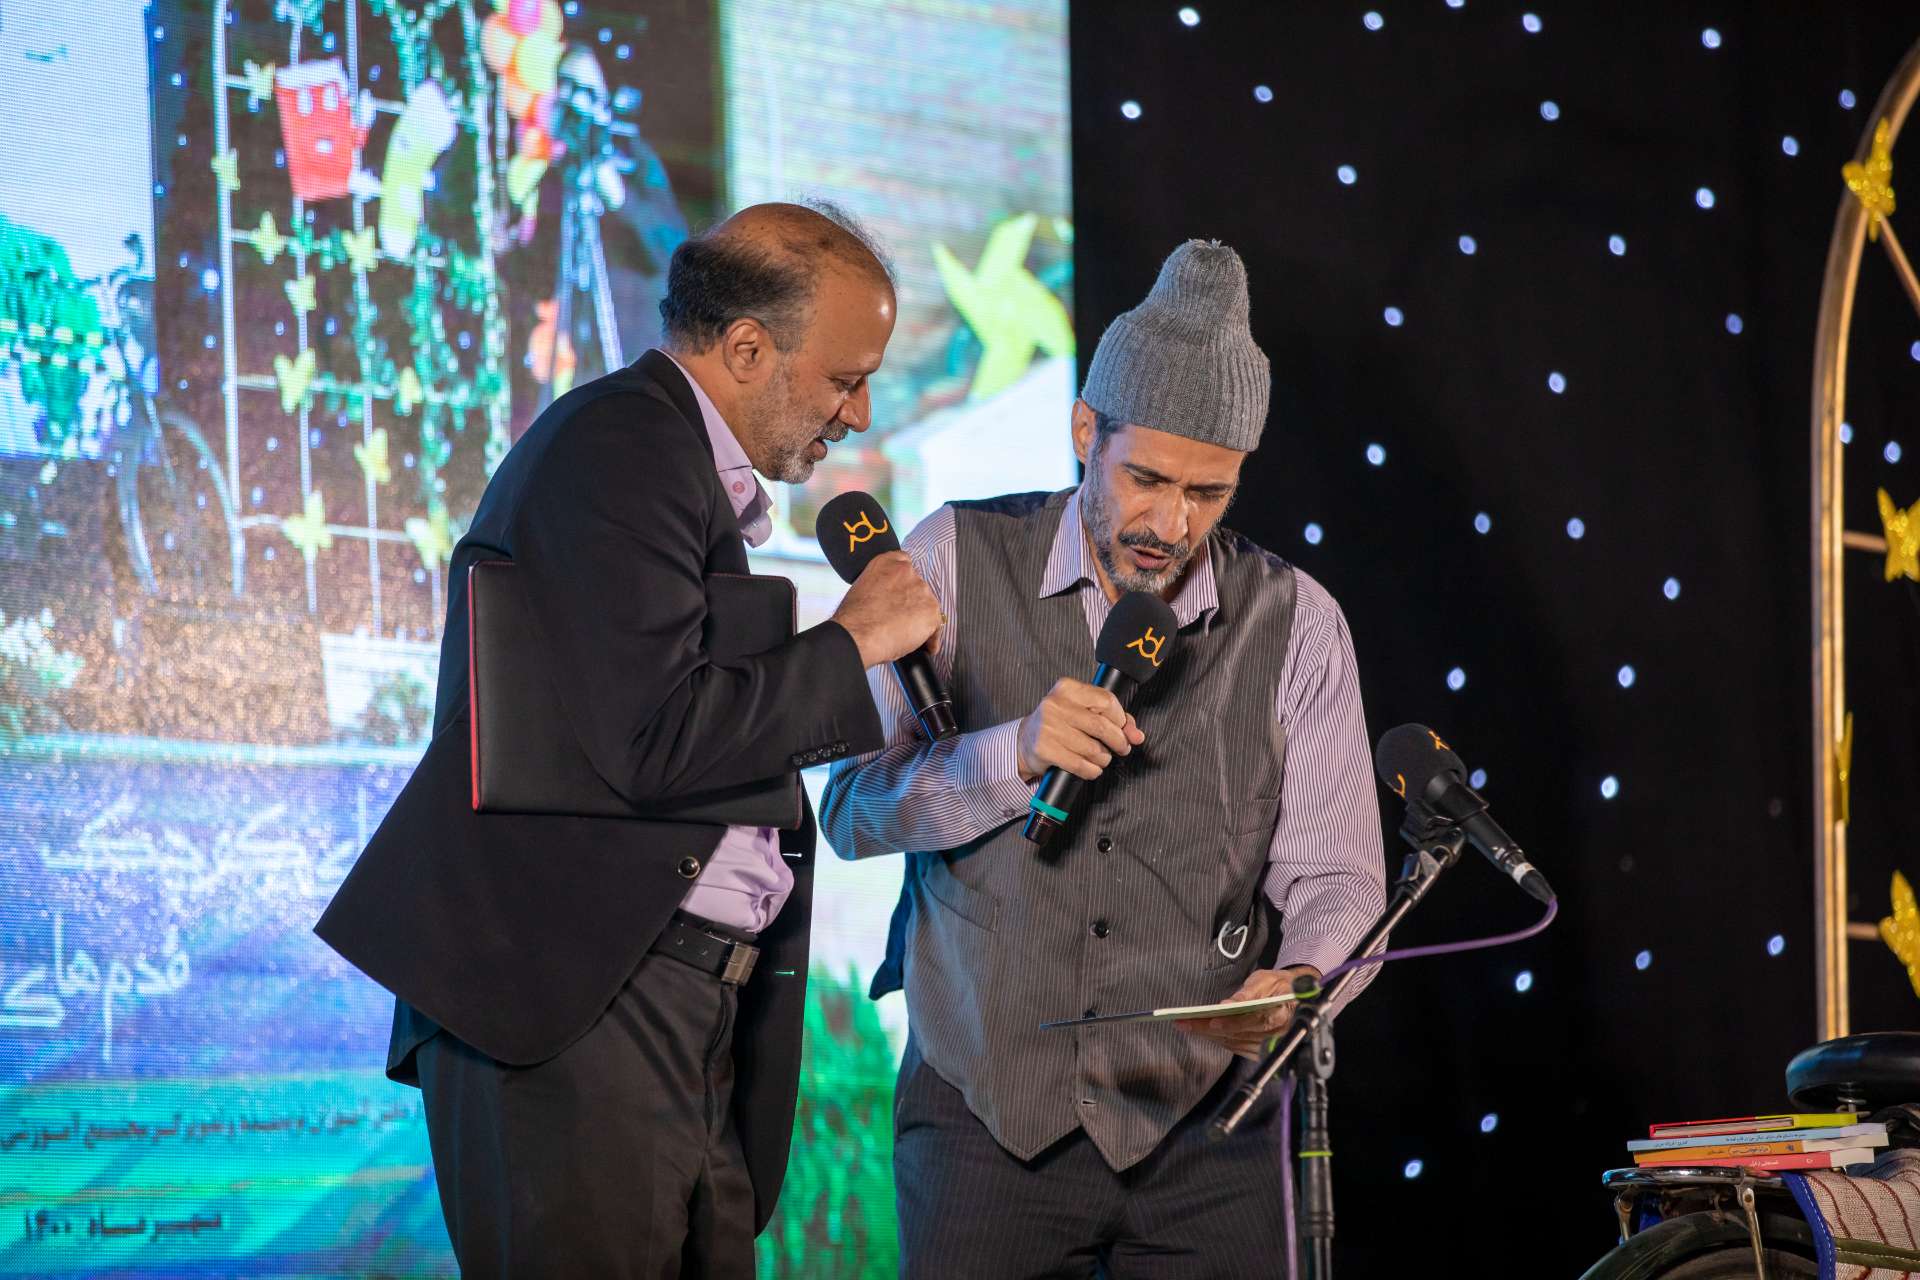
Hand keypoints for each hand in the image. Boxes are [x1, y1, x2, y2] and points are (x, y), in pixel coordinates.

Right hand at [830, 551, 942, 668]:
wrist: (858, 634)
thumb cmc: (853, 619)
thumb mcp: (861, 589)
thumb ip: (879, 586)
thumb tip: (886, 599)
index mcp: (886, 563)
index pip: (905, 562)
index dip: (905, 582)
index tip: (903, 592)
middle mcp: (906, 572)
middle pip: (918, 587)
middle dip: (911, 603)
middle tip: (900, 619)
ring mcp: (921, 590)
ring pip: (927, 606)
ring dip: (920, 619)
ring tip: (906, 635)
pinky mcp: (931, 611)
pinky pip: (936, 626)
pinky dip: (931, 638)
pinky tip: (924, 646)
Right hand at [1015, 677, 1144, 784]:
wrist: (1025, 741)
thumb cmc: (1059, 724)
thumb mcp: (1083, 712)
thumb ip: (1113, 719)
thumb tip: (1137, 736)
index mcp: (1067, 688)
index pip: (1106, 700)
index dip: (1120, 718)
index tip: (1122, 729)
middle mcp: (1055, 704)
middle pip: (1101, 726)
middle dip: (1118, 741)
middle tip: (1122, 748)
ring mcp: (1048, 727)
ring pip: (1092, 748)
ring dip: (1104, 758)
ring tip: (1102, 758)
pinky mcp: (1044, 749)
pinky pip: (1080, 764)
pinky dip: (1092, 770)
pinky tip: (1091, 768)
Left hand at [1175, 965, 1320, 1060]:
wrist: (1293, 997)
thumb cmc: (1279, 985)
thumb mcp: (1265, 980)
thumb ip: (1248, 993)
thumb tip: (1227, 1004)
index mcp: (1282, 1014)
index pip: (1255, 1021)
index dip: (1233, 1023)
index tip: (1212, 1021)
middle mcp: (1276, 1035)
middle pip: (1239, 1034)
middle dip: (1209, 1029)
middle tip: (1185, 1023)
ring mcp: (1268, 1046)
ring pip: (1234, 1043)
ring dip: (1209, 1036)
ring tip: (1187, 1026)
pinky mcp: (1260, 1051)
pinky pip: (1235, 1047)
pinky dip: (1218, 1039)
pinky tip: (1202, 1031)